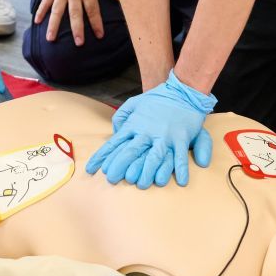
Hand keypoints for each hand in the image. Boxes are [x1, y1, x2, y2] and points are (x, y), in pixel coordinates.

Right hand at [34, 0, 107, 45]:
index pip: (92, 11)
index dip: (96, 23)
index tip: (99, 35)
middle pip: (75, 15)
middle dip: (77, 30)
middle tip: (79, 43)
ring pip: (57, 11)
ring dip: (54, 26)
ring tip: (51, 39)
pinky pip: (46, 1)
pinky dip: (41, 11)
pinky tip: (37, 21)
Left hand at [84, 70, 215, 188]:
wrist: (182, 90)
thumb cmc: (157, 99)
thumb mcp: (134, 102)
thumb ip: (122, 116)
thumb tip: (115, 130)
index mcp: (134, 124)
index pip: (115, 143)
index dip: (103, 157)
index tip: (92, 169)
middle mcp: (147, 132)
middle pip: (131, 151)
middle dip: (119, 166)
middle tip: (111, 179)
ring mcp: (165, 135)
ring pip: (154, 157)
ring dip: (147, 172)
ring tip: (140, 184)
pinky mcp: (181, 138)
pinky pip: (179, 156)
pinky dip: (180, 170)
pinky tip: (180, 182)